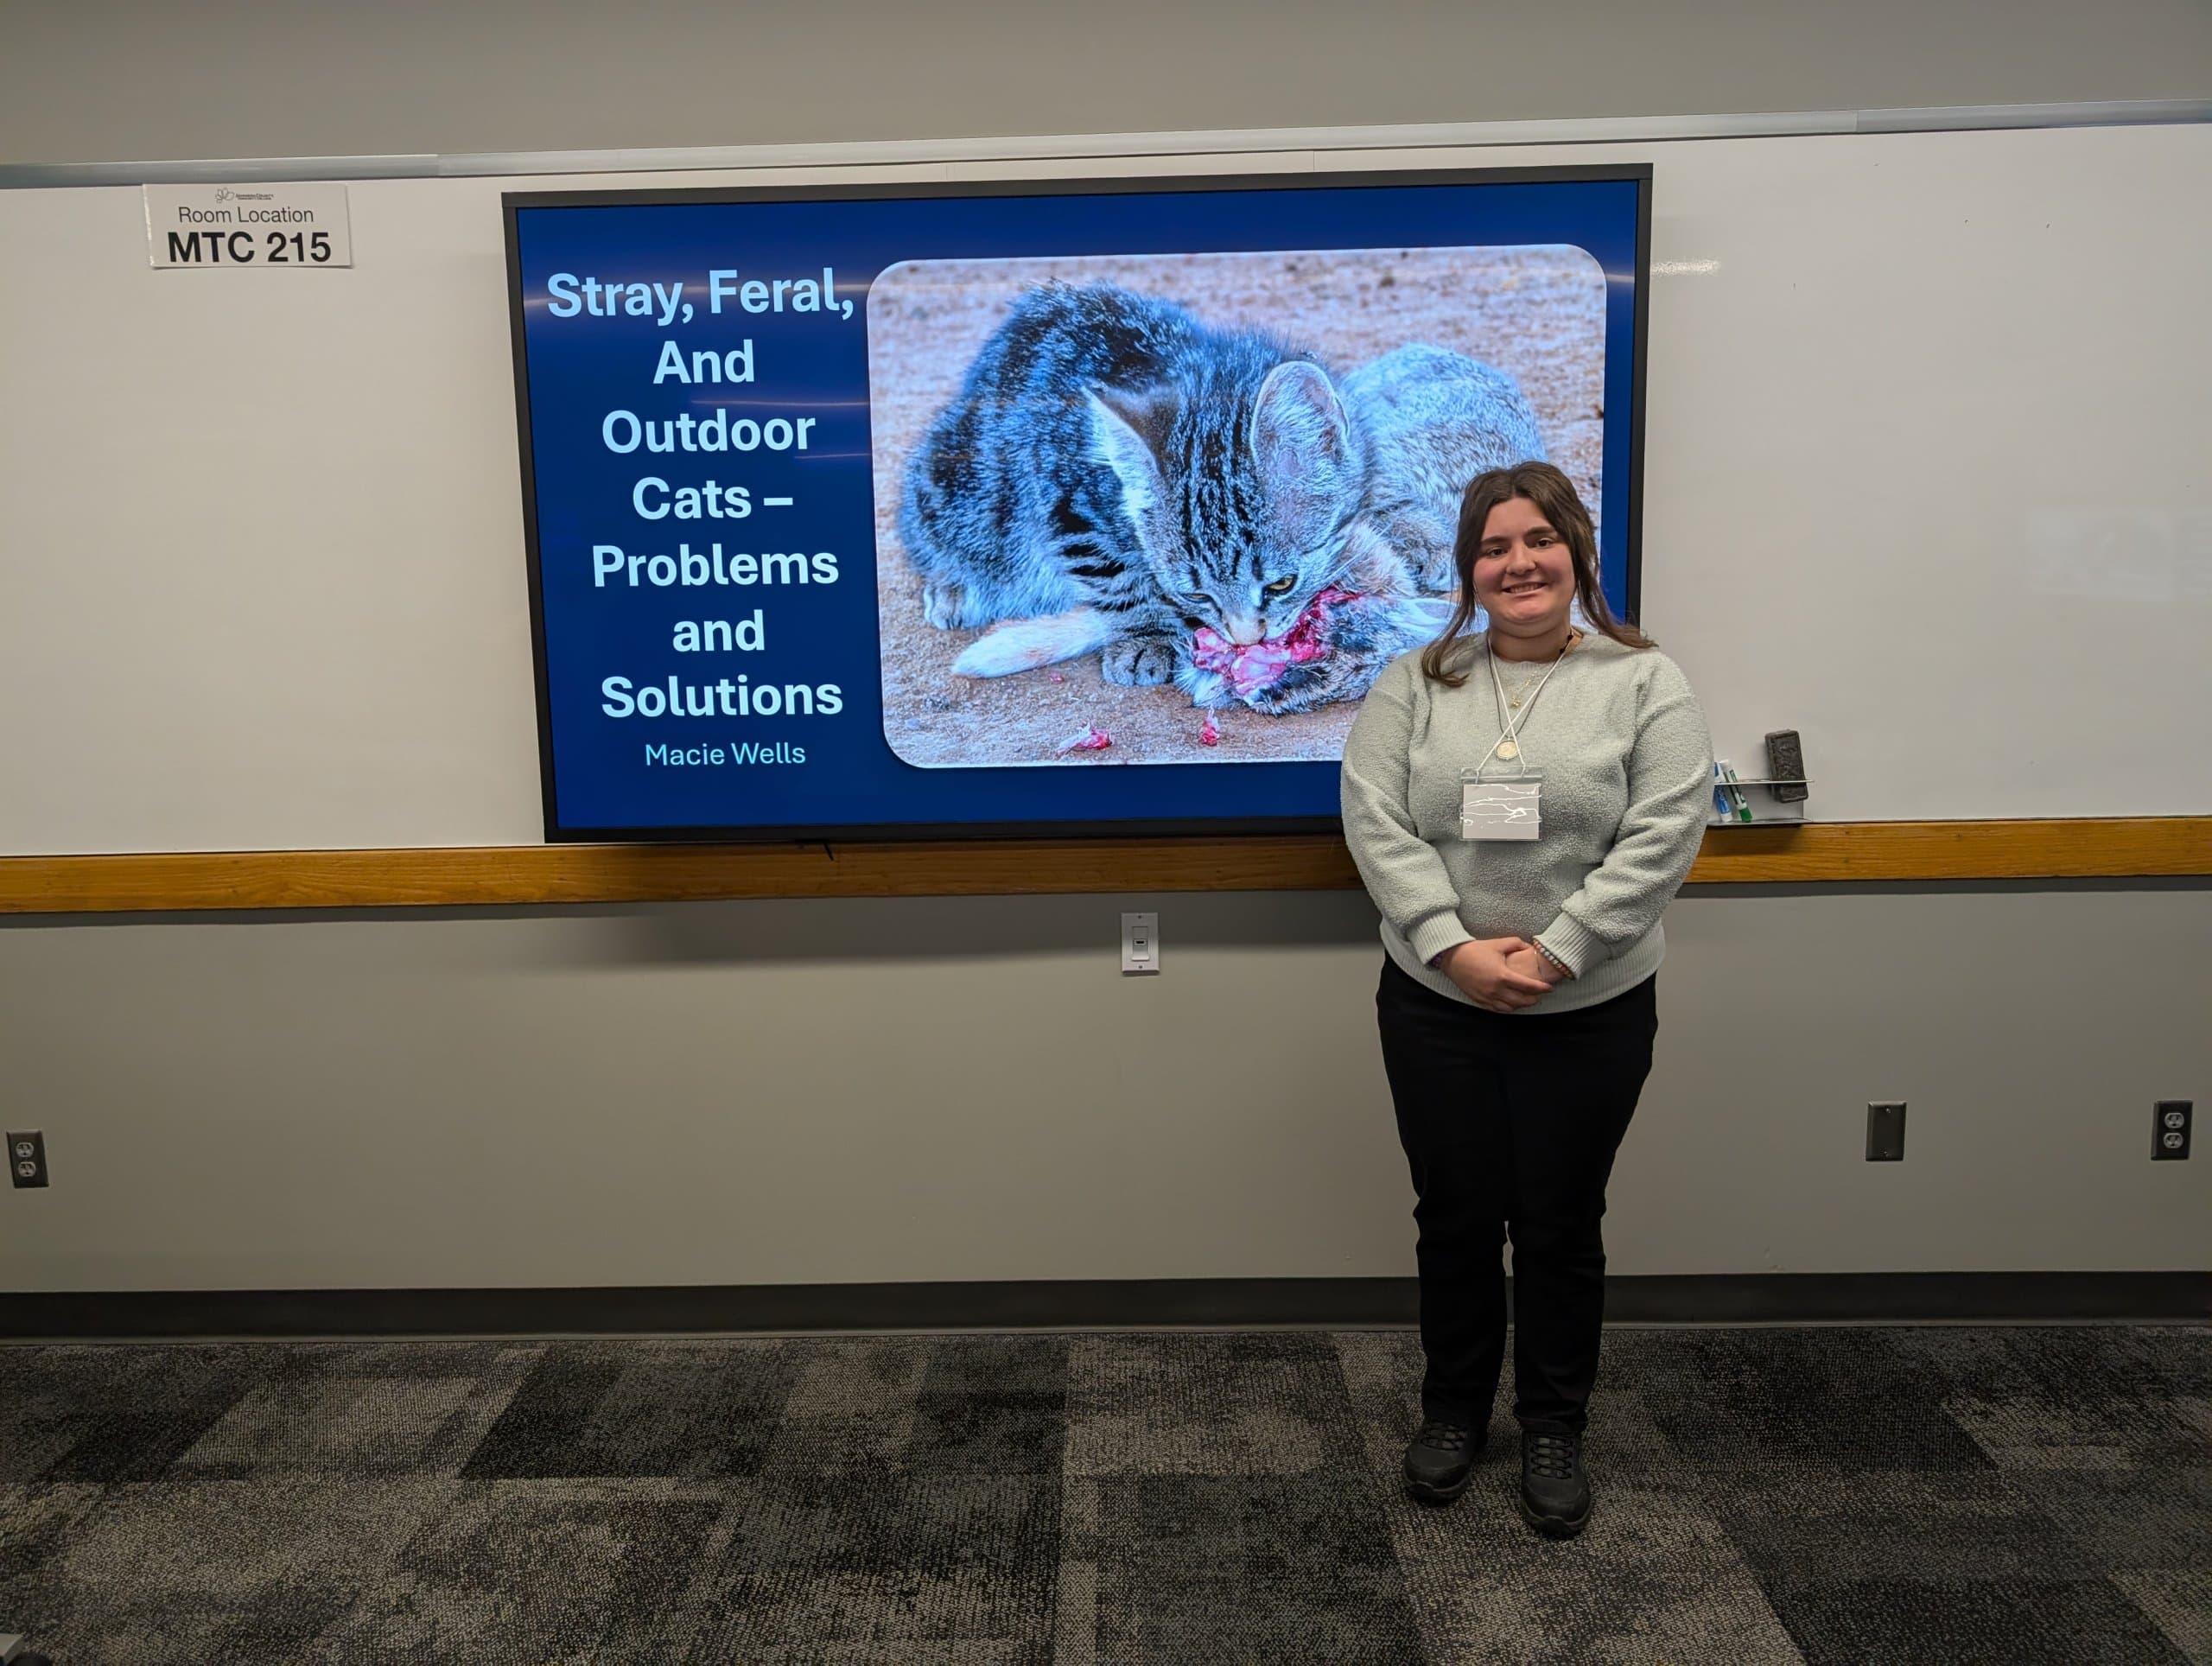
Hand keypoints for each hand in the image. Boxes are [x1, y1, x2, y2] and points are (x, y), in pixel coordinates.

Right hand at [1433, 937, 1553, 1012]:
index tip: (1549, 988)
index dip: (1541, 988)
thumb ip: (1516, 944)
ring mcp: (1487, 997)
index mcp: (1503, 976)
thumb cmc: (1475, 950)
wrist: (1452, 958)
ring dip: (1520, 1005)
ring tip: (1525, 999)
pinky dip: (1507, 1008)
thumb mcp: (1498, 944)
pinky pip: (1496, 1009)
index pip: (1528, 987)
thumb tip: (1529, 947)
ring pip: (1510, 1008)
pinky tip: (1510, 1003)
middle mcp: (1496, 990)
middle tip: (1539, 994)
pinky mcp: (1479, 1000)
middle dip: (1533, 999)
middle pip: (1521, 1001)